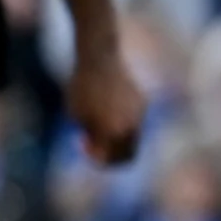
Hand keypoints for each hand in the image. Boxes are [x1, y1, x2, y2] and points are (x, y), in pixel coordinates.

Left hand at [66, 45, 144, 167]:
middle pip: (128, 155)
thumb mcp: (77, 116)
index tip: (83, 144)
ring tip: (96, 122)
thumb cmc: (82, 88)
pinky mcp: (143, 102)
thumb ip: (91, 136)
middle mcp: (132, 126)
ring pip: (132, 139)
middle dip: (110, 154)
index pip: (112, 160)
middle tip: (91, 142)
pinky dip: (121, 125)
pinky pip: (134, 122)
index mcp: (114, 132)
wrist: (99, 59)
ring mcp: (140, 114)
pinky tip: (105, 110)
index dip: (97, 160)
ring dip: (116, 139)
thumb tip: (100, 149)